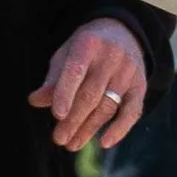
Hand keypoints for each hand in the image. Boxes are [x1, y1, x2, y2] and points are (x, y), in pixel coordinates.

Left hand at [30, 20, 148, 152]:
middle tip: (59, 139)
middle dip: (74, 120)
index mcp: (88, 44)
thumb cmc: (86, 49)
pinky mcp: (140, 85)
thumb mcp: (66, 55)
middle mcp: (111, 56)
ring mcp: (129, 71)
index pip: (75, 71)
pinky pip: (132, 111)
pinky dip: (120, 129)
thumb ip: (53, 79)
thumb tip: (36, 101)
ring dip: (89, 128)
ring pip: (108, 106)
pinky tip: (105, 143)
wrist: (122, 32)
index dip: (66, 93)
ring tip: (72, 144)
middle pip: (91, 94)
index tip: (57, 115)